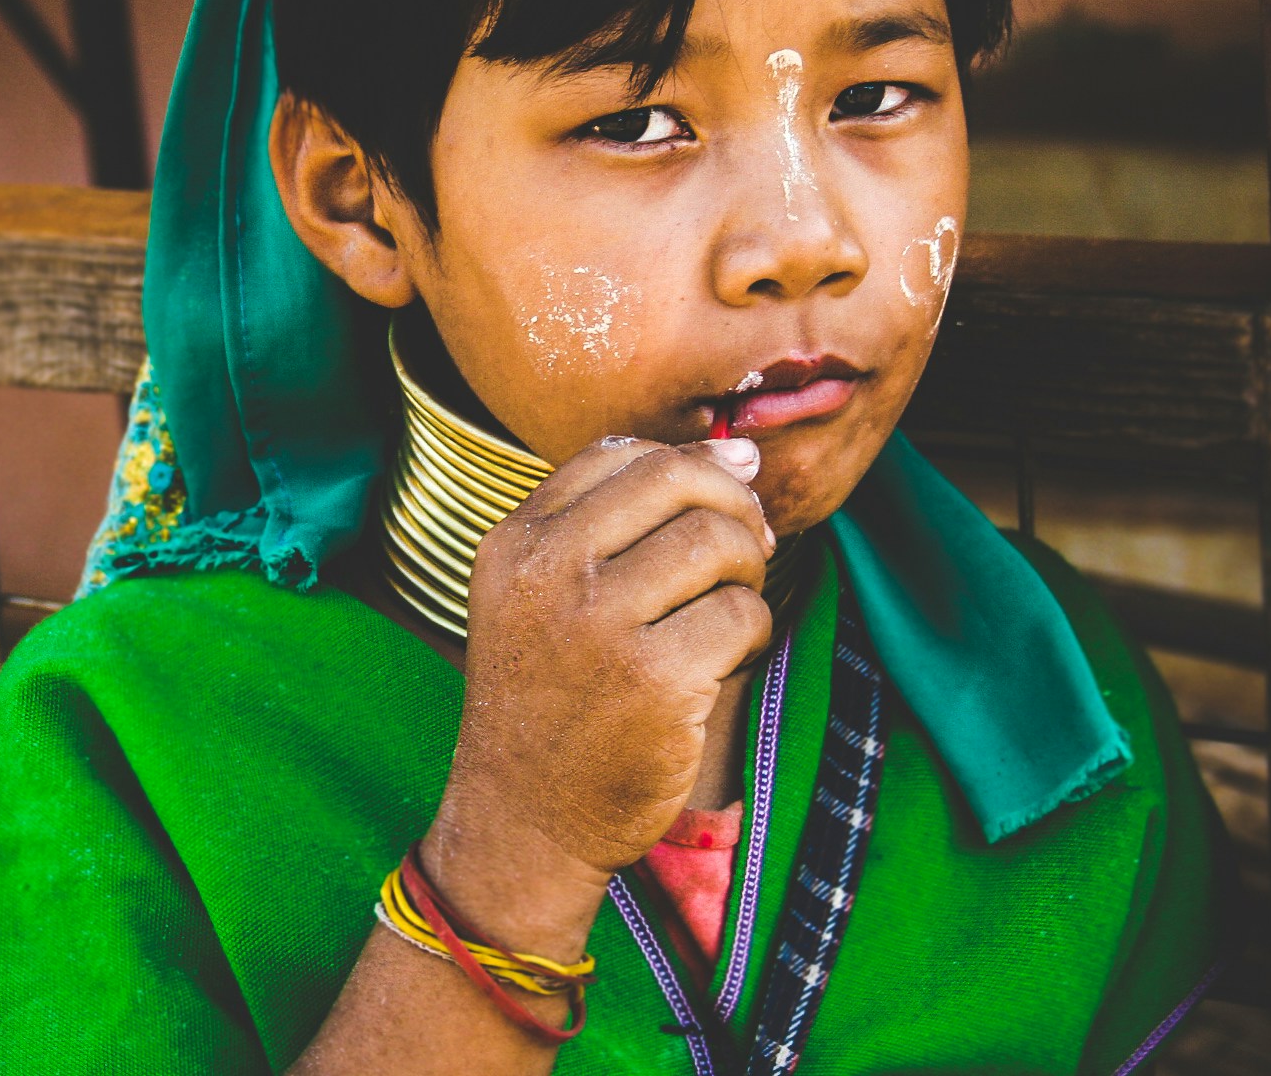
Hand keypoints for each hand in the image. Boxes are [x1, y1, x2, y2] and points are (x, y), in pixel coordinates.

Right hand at [419, 434, 776, 955]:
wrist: (524, 817)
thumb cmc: (550, 699)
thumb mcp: (538, 596)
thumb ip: (614, 523)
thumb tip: (740, 452)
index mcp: (516, 542)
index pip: (619, 452)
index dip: (689, 463)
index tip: (723, 497)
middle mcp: (548, 571)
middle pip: (676, 479)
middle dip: (732, 506)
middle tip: (746, 551)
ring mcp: (598, 625)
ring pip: (717, 542)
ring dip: (747, 572)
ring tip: (730, 612)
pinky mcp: (654, 681)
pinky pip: (741, 617)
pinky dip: (754, 635)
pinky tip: (728, 662)